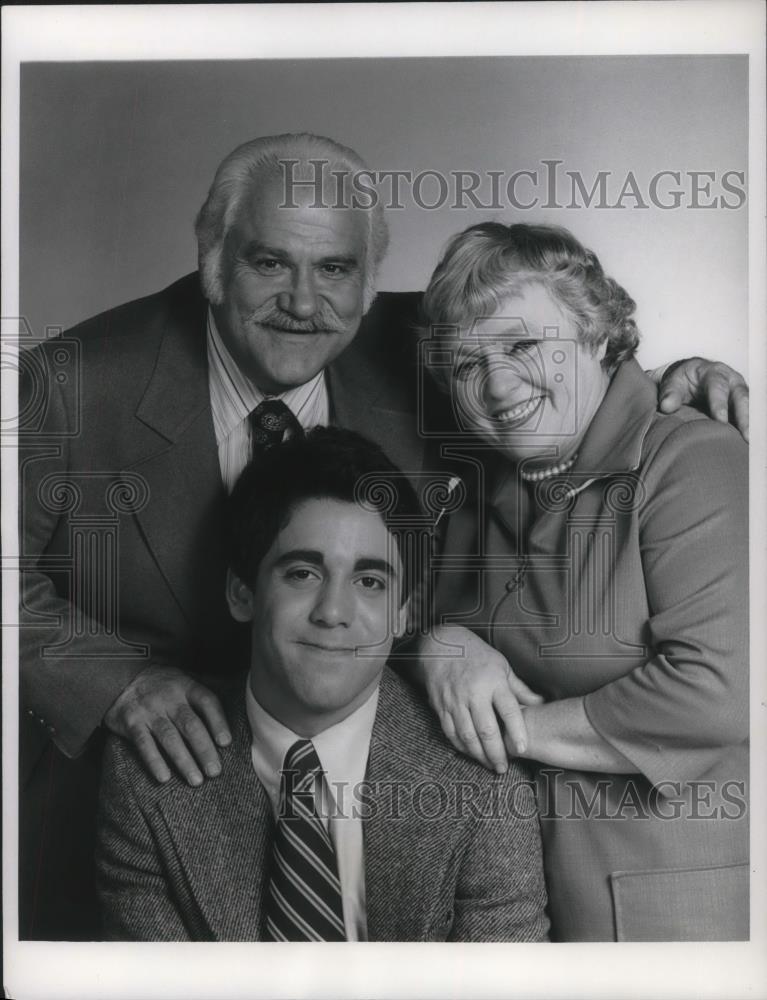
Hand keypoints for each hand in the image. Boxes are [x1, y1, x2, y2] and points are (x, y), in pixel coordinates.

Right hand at [104, 666, 231, 785]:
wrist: (120, 677)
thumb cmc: (162, 685)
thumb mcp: (183, 680)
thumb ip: (202, 697)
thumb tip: (233, 717)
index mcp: (186, 686)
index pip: (207, 702)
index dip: (218, 722)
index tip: (226, 743)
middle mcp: (169, 698)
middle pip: (190, 725)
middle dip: (204, 750)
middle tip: (215, 771)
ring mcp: (150, 711)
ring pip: (170, 738)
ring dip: (184, 761)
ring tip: (196, 780)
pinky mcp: (132, 723)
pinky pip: (144, 745)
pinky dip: (154, 762)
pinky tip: (164, 777)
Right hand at [416, 626, 542, 772]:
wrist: (440, 646)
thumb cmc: (477, 655)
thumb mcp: (502, 666)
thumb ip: (519, 689)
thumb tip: (541, 704)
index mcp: (493, 681)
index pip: (508, 710)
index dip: (516, 731)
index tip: (522, 749)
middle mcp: (474, 692)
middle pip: (486, 729)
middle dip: (496, 753)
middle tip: (503, 768)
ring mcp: (455, 700)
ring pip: (467, 735)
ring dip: (479, 755)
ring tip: (489, 765)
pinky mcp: (440, 706)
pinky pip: (450, 732)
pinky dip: (461, 746)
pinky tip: (470, 753)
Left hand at [658, 357, 748, 440]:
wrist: (689, 378)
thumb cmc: (682, 381)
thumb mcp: (673, 383)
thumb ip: (669, 394)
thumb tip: (666, 406)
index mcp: (712, 372)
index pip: (717, 386)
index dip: (719, 402)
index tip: (720, 419)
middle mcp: (730, 380)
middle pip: (741, 396)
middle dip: (744, 415)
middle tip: (746, 434)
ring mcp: (738, 393)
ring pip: (748, 407)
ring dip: (750, 424)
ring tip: (750, 441)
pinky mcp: (740, 405)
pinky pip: (748, 416)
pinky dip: (748, 427)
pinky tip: (747, 442)